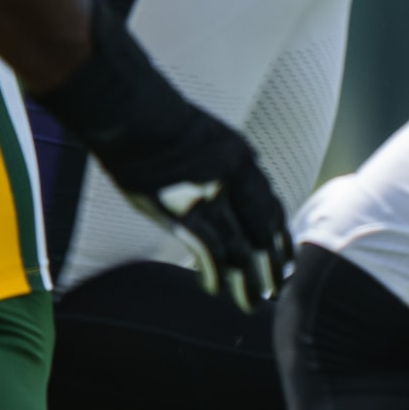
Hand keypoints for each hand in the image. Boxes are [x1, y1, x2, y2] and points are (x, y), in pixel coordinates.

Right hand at [37, 6, 291, 310]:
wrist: (125, 107)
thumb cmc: (149, 118)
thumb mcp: (197, 137)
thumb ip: (213, 168)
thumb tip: (217, 195)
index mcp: (241, 157)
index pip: (270, 207)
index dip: (279, 239)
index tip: (283, 262)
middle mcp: (235, 176)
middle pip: (263, 231)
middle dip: (272, 266)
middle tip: (276, 290)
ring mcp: (210, 192)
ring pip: (241, 248)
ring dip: (248, 280)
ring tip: (251, 302)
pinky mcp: (182, 207)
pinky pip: (208, 249)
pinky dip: (214, 273)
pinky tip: (213, 289)